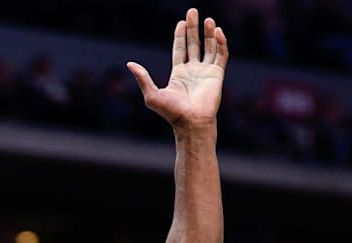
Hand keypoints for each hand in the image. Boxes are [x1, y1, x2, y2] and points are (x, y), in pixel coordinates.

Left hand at [127, 8, 227, 129]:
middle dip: (193, 28)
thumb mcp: (151, 94)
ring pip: (209, 47)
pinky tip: (217, 32)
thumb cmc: (171, 112)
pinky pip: (221, 55)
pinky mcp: (217, 74)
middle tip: (193, 12)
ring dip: (209, 33)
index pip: (180, 49)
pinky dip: (221, 43)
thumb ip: (142, 78)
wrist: (191, 122)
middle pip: (194, 44)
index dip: (180, 35)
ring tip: (208, 19)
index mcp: (178, 73)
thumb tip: (129, 64)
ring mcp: (206, 71)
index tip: (181, 22)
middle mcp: (193, 70)